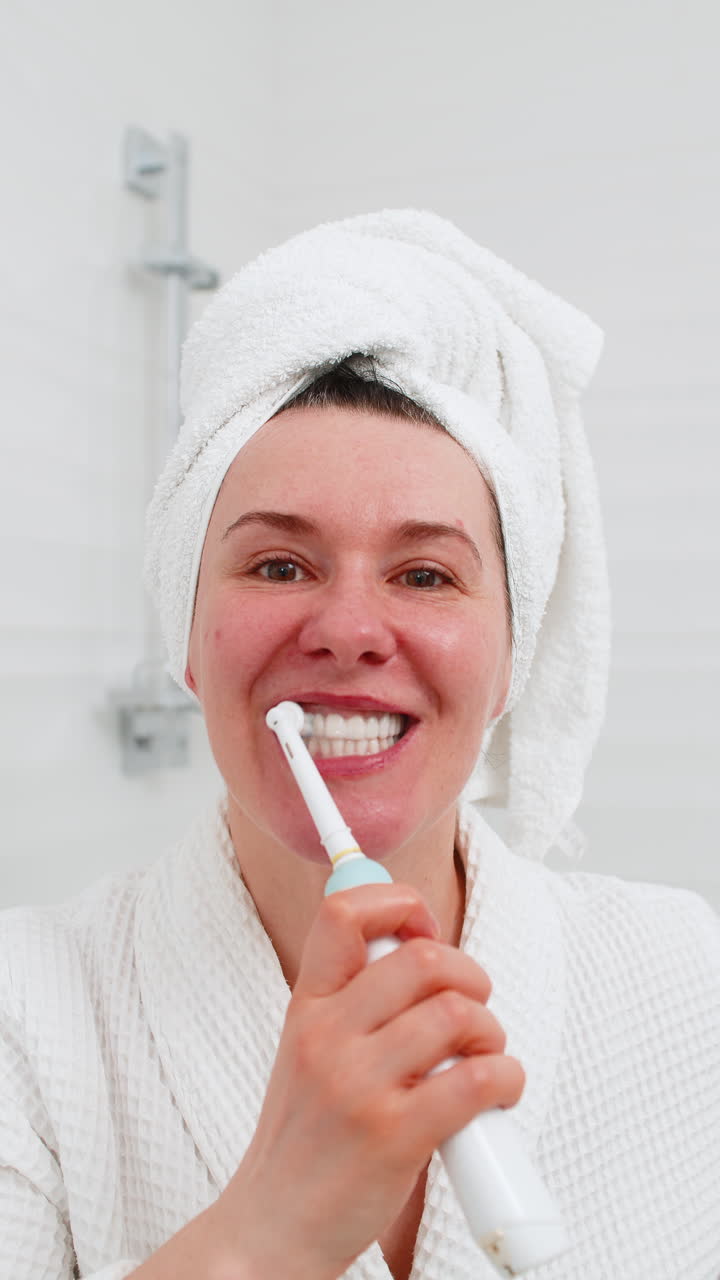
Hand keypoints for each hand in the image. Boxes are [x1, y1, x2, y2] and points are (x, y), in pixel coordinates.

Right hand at [211, 883, 524, 1279]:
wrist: (271, 1229)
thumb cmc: (304, 1142)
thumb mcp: (306, 1053)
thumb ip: (353, 1006)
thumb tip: (425, 960)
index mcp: (307, 1008)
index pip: (343, 914)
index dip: (398, 903)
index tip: (423, 929)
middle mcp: (328, 1036)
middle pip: (423, 959)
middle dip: (470, 974)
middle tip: (473, 1005)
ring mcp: (359, 1084)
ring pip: (458, 1014)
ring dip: (492, 1032)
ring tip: (484, 1057)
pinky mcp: (395, 1135)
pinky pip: (478, 1079)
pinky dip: (506, 1079)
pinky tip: (497, 1093)